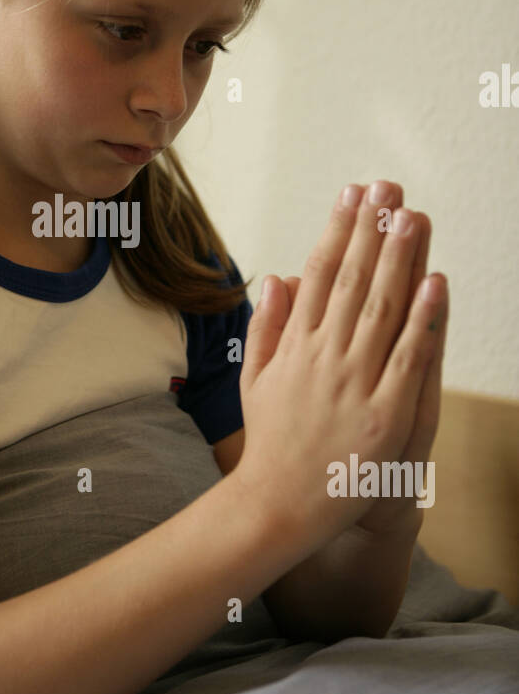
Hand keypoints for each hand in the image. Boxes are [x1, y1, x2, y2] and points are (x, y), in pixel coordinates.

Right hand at [258, 184, 447, 538]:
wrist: (275, 506)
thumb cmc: (270, 445)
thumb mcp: (257, 379)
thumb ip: (268, 326)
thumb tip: (278, 275)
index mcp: (296, 345)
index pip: (320, 273)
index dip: (339, 229)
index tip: (353, 193)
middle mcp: (324, 356)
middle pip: (353, 281)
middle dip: (372, 230)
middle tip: (389, 186)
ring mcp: (354, 385)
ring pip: (382, 310)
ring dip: (400, 260)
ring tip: (413, 215)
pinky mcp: (383, 417)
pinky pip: (407, 361)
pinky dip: (423, 322)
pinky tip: (436, 283)